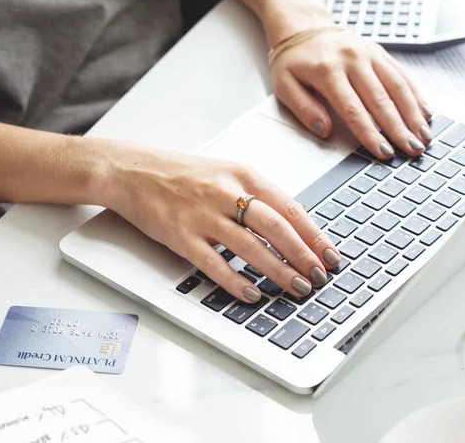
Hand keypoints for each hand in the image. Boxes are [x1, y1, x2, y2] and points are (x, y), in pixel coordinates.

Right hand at [101, 143, 341, 303]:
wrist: (133, 171)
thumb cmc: (183, 173)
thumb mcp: (227, 172)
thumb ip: (258, 195)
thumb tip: (293, 226)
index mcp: (243, 174)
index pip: (290, 207)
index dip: (314, 235)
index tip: (330, 254)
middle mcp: (226, 193)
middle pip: (276, 227)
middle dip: (303, 255)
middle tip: (319, 276)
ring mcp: (203, 215)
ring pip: (250, 248)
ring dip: (278, 271)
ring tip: (297, 288)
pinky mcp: (181, 236)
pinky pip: (214, 263)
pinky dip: (236, 281)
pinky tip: (252, 294)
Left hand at [270, 29, 432, 158]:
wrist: (303, 27)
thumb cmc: (293, 61)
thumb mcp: (284, 86)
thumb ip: (303, 109)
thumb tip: (324, 130)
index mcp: (328, 71)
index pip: (353, 109)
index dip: (370, 133)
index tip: (383, 152)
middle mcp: (353, 60)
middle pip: (381, 100)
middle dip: (399, 128)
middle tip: (412, 150)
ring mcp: (369, 54)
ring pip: (397, 86)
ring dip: (413, 114)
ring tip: (424, 137)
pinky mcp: (380, 52)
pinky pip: (401, 74)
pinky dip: (416, 95)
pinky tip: (426, 113)